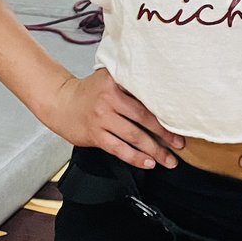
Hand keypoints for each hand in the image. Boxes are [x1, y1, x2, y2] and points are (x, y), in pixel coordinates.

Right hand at [39, 68, 183, 169]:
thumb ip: (129, 82)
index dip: (164, 109)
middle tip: (180, 143)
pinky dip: (135, 158)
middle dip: (165, 133)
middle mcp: (109, 99)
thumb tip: (161, 94)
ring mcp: (101, 118)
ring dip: (154, 150)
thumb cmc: (90, 91)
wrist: (61, 102)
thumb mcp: (108, 78)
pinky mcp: (95, 135)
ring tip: (169, 159)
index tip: (181, 119)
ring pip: (134, 136)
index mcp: (115, 81)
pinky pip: (119, 149)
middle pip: (143, 118)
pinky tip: (148, 163)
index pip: (145, 96)